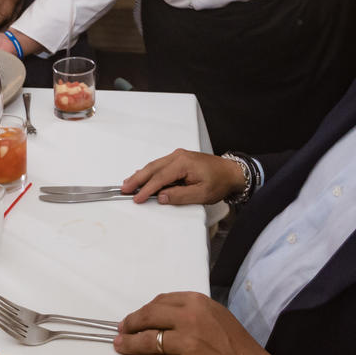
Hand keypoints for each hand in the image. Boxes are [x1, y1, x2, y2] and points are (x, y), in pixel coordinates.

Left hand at [114, 292, 270, 354]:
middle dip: (130, 325)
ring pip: (147, 342)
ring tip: (120, 348)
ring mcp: (188, 345)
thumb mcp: (216, 316)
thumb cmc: (235, 345)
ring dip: (128, 346)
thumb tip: (160, 315)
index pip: (160, 302)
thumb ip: (191, 311)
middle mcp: (191, 320)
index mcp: (198, 303)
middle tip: (121, 332)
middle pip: (149, 318)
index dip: (142, 311)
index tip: (134, 318)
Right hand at [121, 149, 244, 204]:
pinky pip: (160, 165)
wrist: (231, 173)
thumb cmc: (219, 182)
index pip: (160, 177)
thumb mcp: (202, 194)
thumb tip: (161, 197)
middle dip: (137, 179)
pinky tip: (142, 176)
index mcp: (184, 163)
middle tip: (124, 189)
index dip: (147, 189)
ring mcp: (178, 156)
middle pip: (152, 168)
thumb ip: (180, 196)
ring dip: (141, 175)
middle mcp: (179, 156)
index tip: (137, 198)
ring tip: (128, 184)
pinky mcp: (179, 159)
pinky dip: (149, 172)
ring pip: (154, 165)